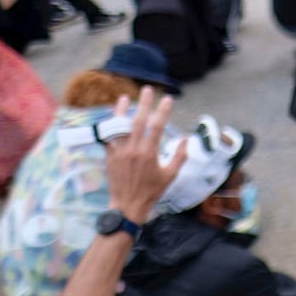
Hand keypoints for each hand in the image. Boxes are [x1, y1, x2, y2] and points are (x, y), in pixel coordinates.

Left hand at [105, 88, 186, 223]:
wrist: (127, 205)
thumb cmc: (152, 191)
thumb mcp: (171, 175)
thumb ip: (179, 156)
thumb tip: (186, 140)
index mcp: (149, 153)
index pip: (158, 126)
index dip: (163, 111)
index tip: (168, 99)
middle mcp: (133, 150)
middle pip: (138, 121)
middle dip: (144, 104)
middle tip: (148, 90)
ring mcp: (119, 152)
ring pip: (119, 126)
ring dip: (122, 111)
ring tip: (124, 98)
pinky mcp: (109, 156)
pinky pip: (109, 136)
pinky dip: (111, 125)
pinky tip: (113, 117)